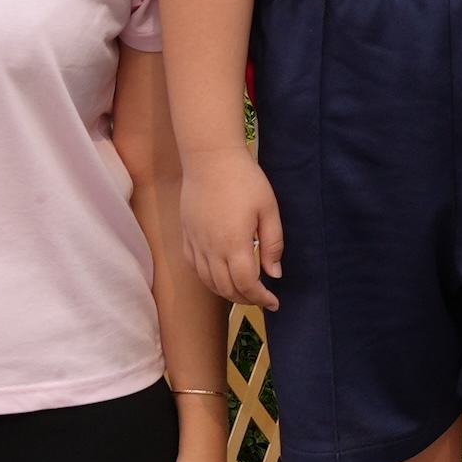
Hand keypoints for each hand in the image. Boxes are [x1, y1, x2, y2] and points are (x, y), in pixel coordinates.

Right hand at [185, 147, 284, 306]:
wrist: (210, 159)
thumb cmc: (244, 180)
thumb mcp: (268, 210)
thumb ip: (272, 244)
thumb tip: (274, 274)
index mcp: (234, 244)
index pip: (246, 285)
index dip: (260, 298)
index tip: (274, 302)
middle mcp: (211, 249)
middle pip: (226, 289)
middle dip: (246, 299)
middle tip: (262, 299)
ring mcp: (196, 243)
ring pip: (208, 281)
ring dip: (226, 293)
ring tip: (244, 292)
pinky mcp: (186, 235)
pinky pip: (194, 267)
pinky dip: (207, 279)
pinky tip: (219, 277)